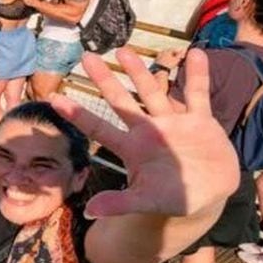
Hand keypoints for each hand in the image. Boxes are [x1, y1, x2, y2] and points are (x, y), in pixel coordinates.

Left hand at [50, 48, 238, 219]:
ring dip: (140, 72)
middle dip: (105, 80)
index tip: (53, 97)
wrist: (209, 195)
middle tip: (86, 56)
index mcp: (132, 148)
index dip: (77, 114)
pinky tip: (197, 54)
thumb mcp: (145, 201)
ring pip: (153, 92)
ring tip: (124, 50)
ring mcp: (173, 123)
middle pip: (121, 101)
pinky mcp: (200, 122)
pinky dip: (197, 76)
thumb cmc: (173, 197)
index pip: (98, 128)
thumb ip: (119, 204)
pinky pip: (198, 95)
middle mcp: (148, 130)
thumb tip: (88, 212)